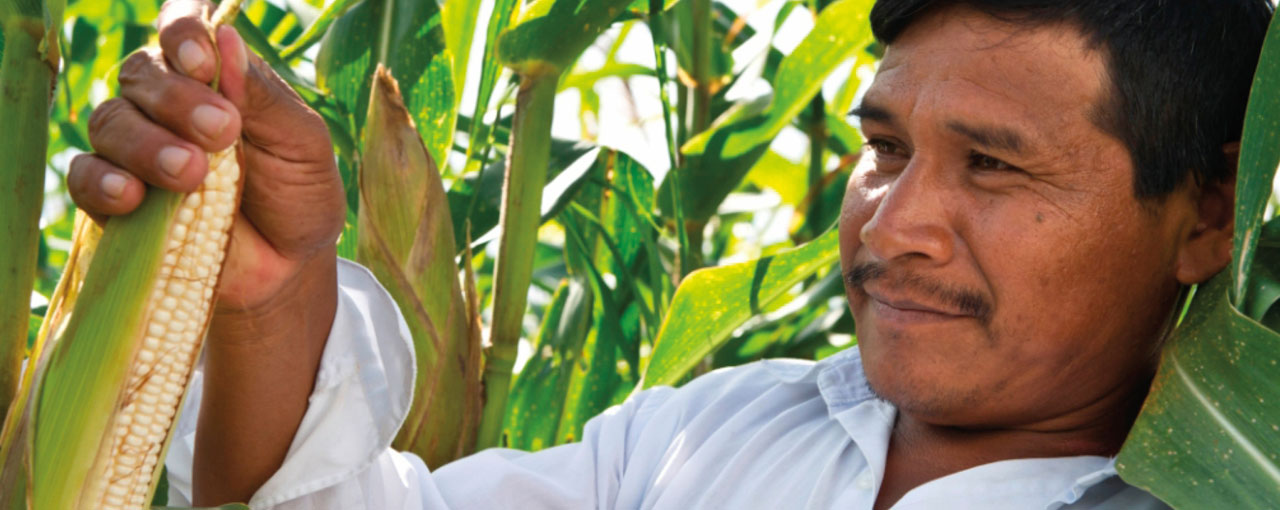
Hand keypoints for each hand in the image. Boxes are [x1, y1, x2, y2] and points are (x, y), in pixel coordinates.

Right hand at [69, 0, 345, 312]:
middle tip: (220, 132)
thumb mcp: (302, 146)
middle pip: (142, 73)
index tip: (202, 59)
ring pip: (110, 121)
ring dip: (146, 144)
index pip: (184, 30)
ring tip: (190, 174)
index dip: (183, 31)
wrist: (288, 269)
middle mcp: (167, 104)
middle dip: (177, 99)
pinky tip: (132, 196)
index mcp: (216, 78)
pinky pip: (84, 176)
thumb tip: (226, 38)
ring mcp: (135, 148)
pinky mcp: (113, 198)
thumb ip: (265, 97)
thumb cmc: (299, 197)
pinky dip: (102, 182)